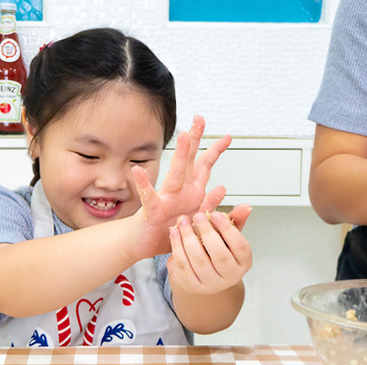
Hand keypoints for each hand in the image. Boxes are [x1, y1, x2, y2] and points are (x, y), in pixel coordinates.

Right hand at [131, 115, 231, 257]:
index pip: (204, 166)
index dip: (215, 151)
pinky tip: (138, 170)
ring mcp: (166, 199)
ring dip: (179, 154)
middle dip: (196, 139)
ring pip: (175, 174)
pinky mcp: (152, 211)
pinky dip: (143, 184)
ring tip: (183, 135)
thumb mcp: (195, 220)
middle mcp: (180, 191)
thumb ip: (210, 205)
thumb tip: (222, 187)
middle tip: (200, 119)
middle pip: (189, 161)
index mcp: (192, 192)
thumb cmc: (166, 231)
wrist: (143, 245)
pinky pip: (149, 197)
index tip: (228, 136)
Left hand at [167, 206, 251, 294]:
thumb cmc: (216, 249)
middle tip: (198, 216)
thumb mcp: (227, 235)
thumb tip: (245, 207)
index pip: (240, 247)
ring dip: (189, 238)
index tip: (216, 214)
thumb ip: (235, 220)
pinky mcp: (191, 286)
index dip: (228, 229)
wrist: (200, 272)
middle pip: (220, 255)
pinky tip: (175, 233)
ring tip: (183, 221)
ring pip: (199, 260)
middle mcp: (229, 276)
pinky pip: (182, 265)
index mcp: (242, 263)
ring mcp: (210, 284)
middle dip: (207, 233)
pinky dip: (177, 247)